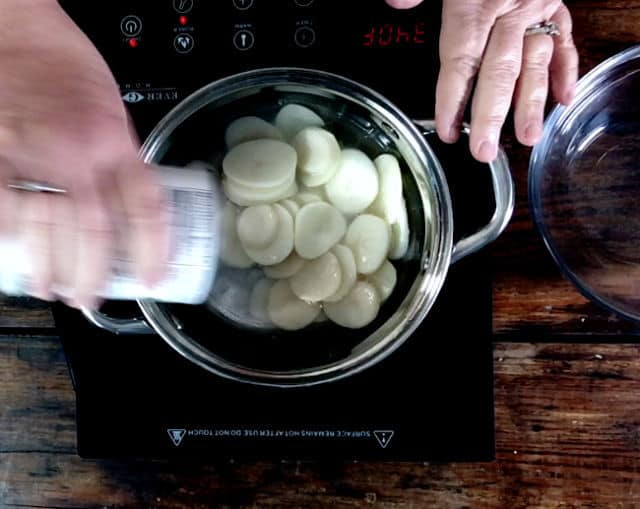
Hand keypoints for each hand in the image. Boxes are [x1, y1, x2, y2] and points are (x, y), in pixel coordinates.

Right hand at [0, 0, 168, 307]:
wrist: (16, 26)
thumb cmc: (63, 64)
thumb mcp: (112, 112)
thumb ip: (119, 159)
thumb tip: (126, 204)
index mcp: (116, 142)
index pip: (147, 210)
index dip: (154, 251)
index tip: (153, 278)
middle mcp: (76, 154)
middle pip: (93, 233)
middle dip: (93, 276)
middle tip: (91, 298)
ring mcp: (29, 156)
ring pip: (45, 230)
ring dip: (48, 269)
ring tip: (53, 289)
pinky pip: (2, 208)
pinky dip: (9, 237)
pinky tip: (14, 255)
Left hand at [385, 0, 578, 161]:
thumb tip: (396, 2)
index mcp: (473, 4)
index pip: (461, 61)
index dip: (454, 99)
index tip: (448, 130)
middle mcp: (506, 10)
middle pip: (499, 70)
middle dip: (492, 115)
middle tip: (485, 151)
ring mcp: (534, 8)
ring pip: (534, 62)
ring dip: (532, 103)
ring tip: (528, 137)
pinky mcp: (554, 5)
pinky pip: (564, 40)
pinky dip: (566, 69)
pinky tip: (564, 99)